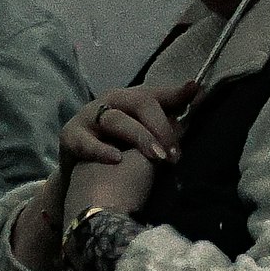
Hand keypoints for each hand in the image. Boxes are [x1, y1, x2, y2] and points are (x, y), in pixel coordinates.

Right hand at [12, 84, 184, 266]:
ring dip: (140, 137)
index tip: (195, 91)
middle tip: (174, 154)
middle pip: (140, 102)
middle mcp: (110, 102)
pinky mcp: (70, 136)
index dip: (176, 93)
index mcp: (130, 99)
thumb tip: (200, 94)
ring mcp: (88, 117)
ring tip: (157, 158)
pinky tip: (116, 159)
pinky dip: (101, 150)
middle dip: (161, 127)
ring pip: (117, 119)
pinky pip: (87, 142)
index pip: (157, 92)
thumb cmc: (119, 151)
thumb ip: (170, 118)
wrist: (82, 179)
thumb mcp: (146, 135)